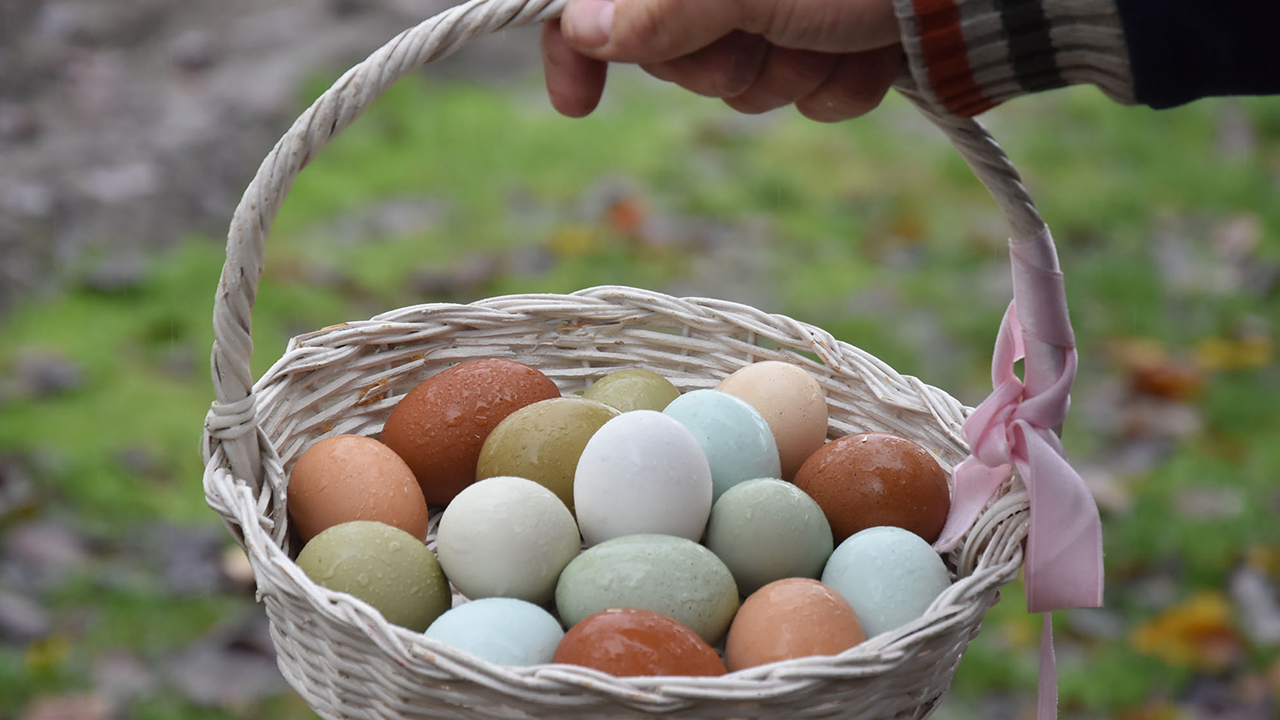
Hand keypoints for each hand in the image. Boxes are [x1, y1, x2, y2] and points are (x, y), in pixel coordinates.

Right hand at [540, 0, 901, 120]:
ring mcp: (786, 1)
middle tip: (767, 36)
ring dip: (789, 76)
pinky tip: (870, 51)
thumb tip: (586, 28)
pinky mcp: (836, 33)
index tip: (577, 102)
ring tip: (835, 36)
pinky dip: (838, 85)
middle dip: (725, 61)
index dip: (578, 43)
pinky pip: (805, 93)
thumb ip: (661, 6)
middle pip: (671, 48)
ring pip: (743, 81)